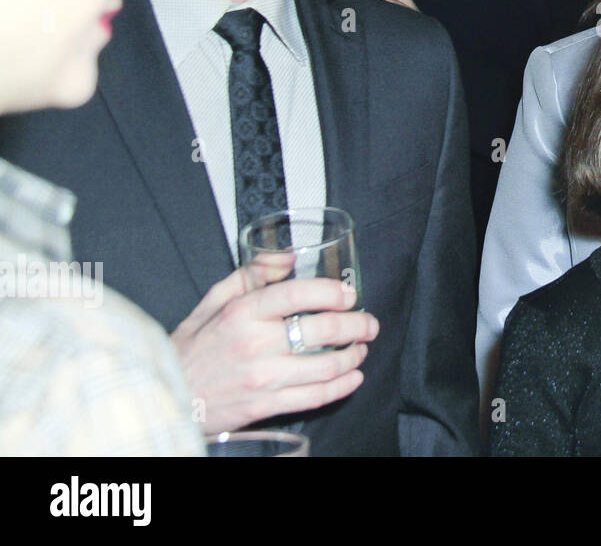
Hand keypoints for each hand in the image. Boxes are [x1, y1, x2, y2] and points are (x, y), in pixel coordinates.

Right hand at [170, 265, 379, 434]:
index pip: (297, 294)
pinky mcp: (266, 405)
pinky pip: (315, 397)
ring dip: (354, 356)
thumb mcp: (213, 302)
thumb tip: (286, 256)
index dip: (331, 293)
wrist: (170, 397)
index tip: (349, 295)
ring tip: (361, 348)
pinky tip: (352, 377)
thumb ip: (251, 275)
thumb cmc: (192, 348)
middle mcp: (255, 345)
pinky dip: (342, 386)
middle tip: (369, 323)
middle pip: (321, 331)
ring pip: (325, 367)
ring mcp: (262, 378)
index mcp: (242, 313)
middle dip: (357, 325)